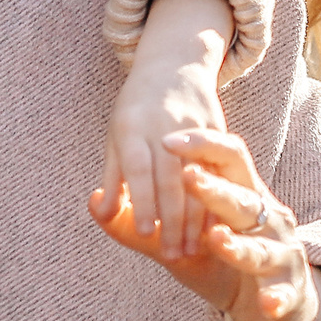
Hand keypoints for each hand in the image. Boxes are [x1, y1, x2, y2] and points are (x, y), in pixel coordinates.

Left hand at [90, 127, 320, 320]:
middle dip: (214, 187)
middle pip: (243, 193)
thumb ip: (137, 225)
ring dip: (238, 241)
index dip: (198, 146)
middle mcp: (266, 214)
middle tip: (186, 177)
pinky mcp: (292, 287)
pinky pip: (285, 292)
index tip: (166, 140)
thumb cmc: (221, 261)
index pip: (225, 156)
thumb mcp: (176, 241)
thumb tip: (93, 201)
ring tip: (213, 238)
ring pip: (263, 240)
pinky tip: (266, 303)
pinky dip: (277, 297)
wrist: (279, 303)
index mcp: (241, 192)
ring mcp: (282, 249)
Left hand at [99, 0, 230, 256]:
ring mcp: (193, 124)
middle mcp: (163, 124)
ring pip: (197, 176)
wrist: (173, 65)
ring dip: (196, 217)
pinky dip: (217, 198)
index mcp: (132, 126)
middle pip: (169, 178)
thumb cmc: (136, 109)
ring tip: (192, 249)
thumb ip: (113, 177)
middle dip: (172, 220)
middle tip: (172, 255)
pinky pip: (218, 168)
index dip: (142, 201)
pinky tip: (215, 225)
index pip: (138, 169)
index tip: (146, 233)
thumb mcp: (117, 136)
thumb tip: (102, 213)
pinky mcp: (216, 126)